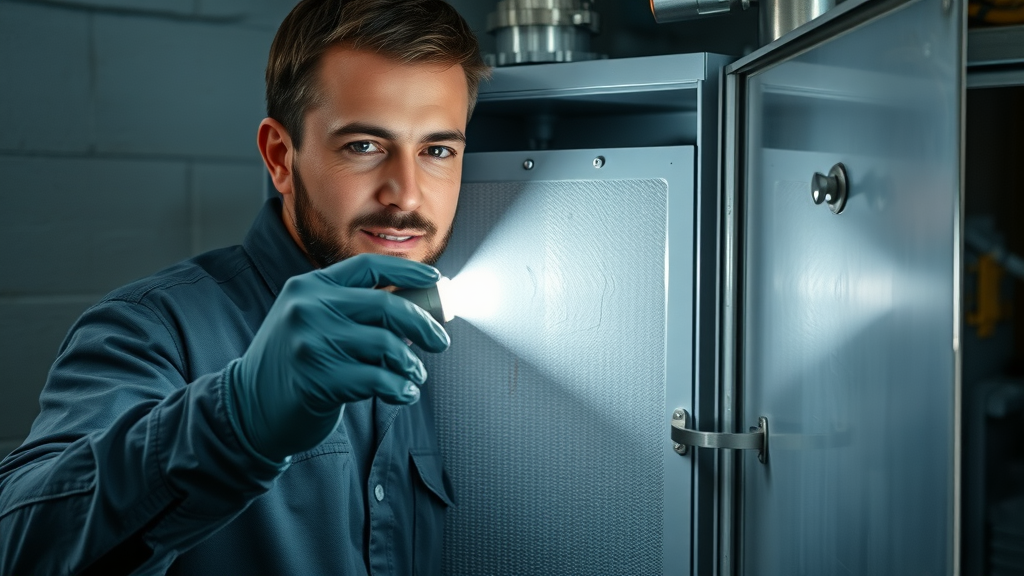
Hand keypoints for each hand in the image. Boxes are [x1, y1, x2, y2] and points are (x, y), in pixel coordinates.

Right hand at [225, 253, 450, 461]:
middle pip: (386, 306)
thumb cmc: (294, 364)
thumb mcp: (312, 321)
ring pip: (386, 345)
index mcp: (310, 287)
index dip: (407, 270)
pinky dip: (400, 388)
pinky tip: (403, 393)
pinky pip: (378, 380)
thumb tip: (417, 308)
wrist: (249, 407)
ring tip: (415, 376)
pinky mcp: (319, 380)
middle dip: (424, 324)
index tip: (434, 278)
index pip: (368, 266)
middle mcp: (308, 308)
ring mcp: (312, 343)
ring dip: (411, 364)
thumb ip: (353, 310)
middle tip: (440, 340)